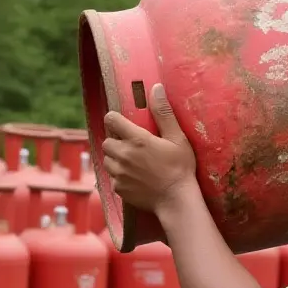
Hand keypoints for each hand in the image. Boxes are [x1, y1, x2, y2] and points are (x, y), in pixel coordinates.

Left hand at [101, 83, 197, 213]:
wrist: (177, 200)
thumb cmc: (180, 167)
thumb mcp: (177, 137)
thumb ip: (163, 113)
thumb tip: (156, 88)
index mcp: (136, 139)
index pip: (111, 120)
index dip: (116, 120)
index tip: (124, 124)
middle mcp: (123, 155)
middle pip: (106, 141)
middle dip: (116, 141)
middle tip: (132, 146)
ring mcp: (119, 173)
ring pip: (107, 160)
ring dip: (115, 158)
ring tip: (132, 162)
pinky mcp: (118, 188)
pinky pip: (112, 177)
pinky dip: (120, 176)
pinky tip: (135, 178)